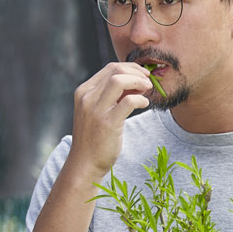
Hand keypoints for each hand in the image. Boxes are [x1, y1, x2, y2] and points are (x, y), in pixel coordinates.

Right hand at [70, 62, 156, 177]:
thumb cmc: (94, 137)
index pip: (109, 68)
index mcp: (84, 92)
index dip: (129, 68)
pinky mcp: (108, 123)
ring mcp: (96, 110)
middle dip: (136, 72)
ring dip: (138, 81)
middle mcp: (87, 97)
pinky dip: (141, 99)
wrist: (85, 163)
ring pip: (120, 81)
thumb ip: (110, 96)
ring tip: (148, 89)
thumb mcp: (96, 111)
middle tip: (148, 81)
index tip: (142, 75)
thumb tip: (133, 82)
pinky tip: (145, 104)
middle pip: (115, 70)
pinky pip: (129, 101)